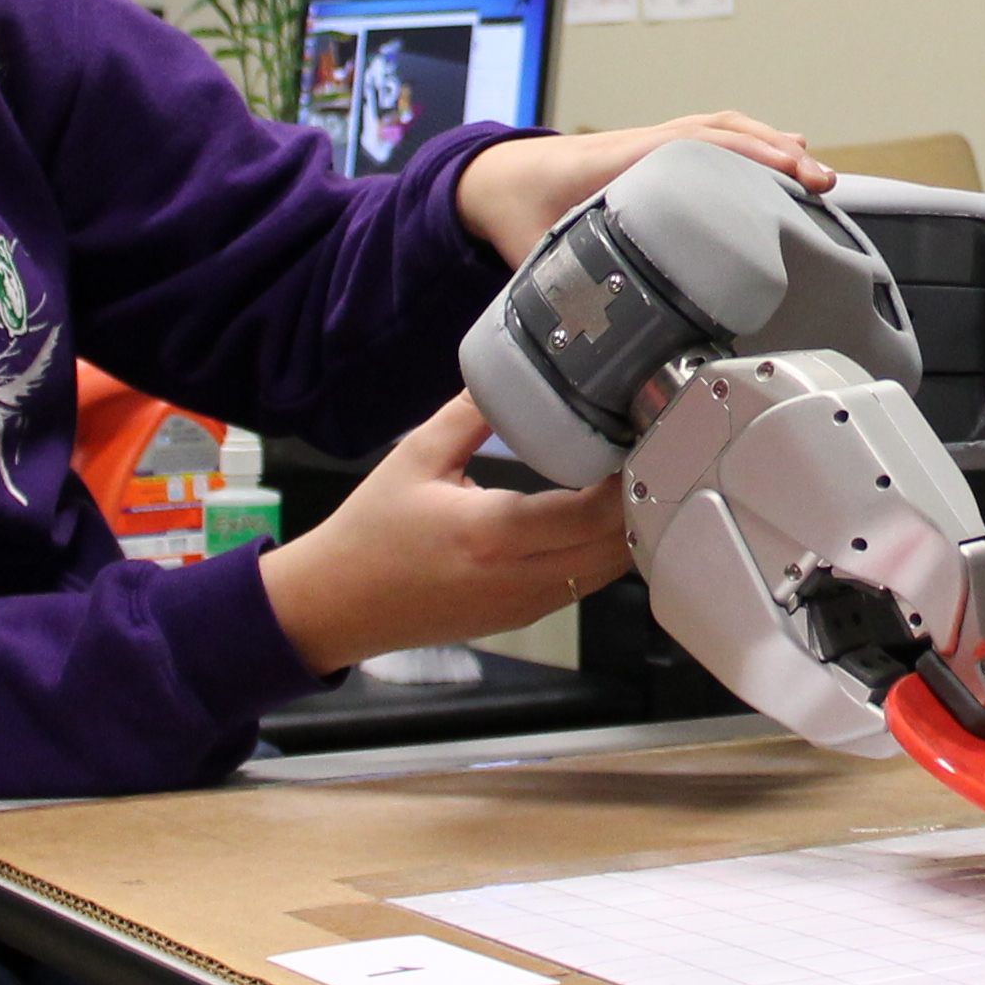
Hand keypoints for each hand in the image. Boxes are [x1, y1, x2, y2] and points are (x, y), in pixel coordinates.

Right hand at [255, 397, 628, 673]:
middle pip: (616, 547)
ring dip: (626, 529)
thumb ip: (473, 411)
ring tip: (627, 479)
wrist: (336, 605)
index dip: (628, 479)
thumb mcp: (418, 456)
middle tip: (648, 453)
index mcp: (493, 535)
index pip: (593, 515)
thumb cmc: (372, 531)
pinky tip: (599, 516)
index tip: (641, 439)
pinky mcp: (523, 617)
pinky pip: (584, 584)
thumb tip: (518, 368)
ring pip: (608, 571)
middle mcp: (519, 578)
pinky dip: (603, 552)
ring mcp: (526, 606)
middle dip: (640, 501)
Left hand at [452, 110, 828, 264]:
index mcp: (616, 164)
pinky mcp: (656, 152)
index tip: (789, 172)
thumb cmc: (513, 207)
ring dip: (770, 144)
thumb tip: (592, 343)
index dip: (746, 157)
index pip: (693, 147)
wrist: (492, 176)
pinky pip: (712, 137)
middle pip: (722, 132)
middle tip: (822, 182)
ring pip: (722, 129)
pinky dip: (751, 144)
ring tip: (815, 173)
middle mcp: (641, 145)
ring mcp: (651, 144)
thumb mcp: (531, 254)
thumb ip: (561, 293)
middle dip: (777, 152)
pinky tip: (781, 160)